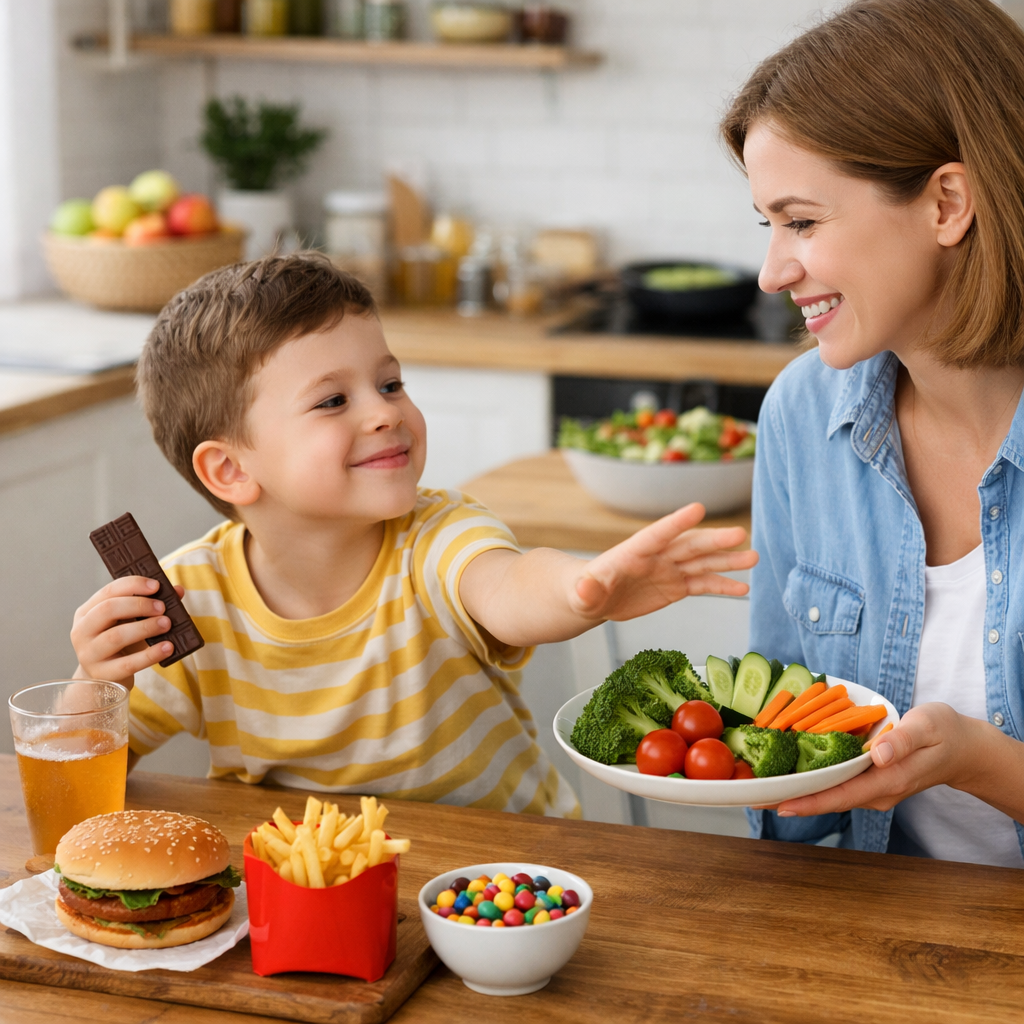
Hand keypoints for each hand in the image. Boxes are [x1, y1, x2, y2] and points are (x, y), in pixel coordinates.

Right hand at [71, 576, 185, 688]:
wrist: (104, 682)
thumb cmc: (120, 645)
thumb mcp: (130, 622)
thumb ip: (151, 604)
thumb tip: (178, 591)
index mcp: (87, 612)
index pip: (108, 592)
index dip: (133, 585)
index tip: (156, 585)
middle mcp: (82, 631)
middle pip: (108, 610)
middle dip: (138, 605)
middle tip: (162, 607)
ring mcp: (89, 654)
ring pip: (116, 636)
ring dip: (145, 627)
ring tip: (167, 624)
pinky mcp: (102, 675)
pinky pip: (128, 663)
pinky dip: (151, 654)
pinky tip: (168, 647)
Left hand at [570, 502, 758, 620]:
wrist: (594, 598)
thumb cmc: (583, 593)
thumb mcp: (580, 595)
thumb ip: (586, 591)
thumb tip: (585, 587)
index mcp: (632, 552)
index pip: (655, 534)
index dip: (675, 523)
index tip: (697, 508)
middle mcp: (656, 557)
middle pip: (688, 545)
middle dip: (713, 540)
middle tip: (739, 533)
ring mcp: (669, 569)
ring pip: (702, 562)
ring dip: (728, 560)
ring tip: (754, 557)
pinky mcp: (677, 585)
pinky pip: (703, 583)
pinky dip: (723, 585)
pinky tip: (744, 588)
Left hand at [771, 703, 974, 815]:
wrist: (964, 748)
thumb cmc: (945, 733)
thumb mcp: (927, 727)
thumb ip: (902, 741)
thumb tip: (877, 754)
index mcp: (889, 781)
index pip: (840, 796)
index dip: (808, 801)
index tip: (778, 805)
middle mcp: (876, 791)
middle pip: (828, 799)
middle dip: (791, 798)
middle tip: (752, 795)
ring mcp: (873, 789)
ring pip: (830, 793)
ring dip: (798, 790)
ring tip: (761, 785)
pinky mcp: (870, 781)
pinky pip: (837, 783)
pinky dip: (813, 779)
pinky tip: (790, 771)